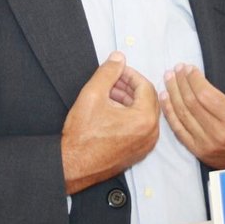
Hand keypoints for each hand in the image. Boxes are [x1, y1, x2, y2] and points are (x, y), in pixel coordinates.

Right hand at [62, 52, 159, 194]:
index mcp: (144, 119)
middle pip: (147, 100)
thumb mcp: (92, 95)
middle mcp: (150, 134)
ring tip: (107, 94)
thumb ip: (108, 72)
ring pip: (143, 114)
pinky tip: (110, 111)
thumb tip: (118, 58)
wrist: (73, 165)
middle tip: (112, 80)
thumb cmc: (82, 136)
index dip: (130, 74)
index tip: (116, 70)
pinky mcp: (138, 153)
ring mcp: (145, 146)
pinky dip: (129, 116)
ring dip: (128, 101)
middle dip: (129, 87)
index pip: (145, 86)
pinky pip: (140, 128)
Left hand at [161, 61, 224, 168]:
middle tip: (176, 69)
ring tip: (168, 78)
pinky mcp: (198, 150)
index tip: (189, 68)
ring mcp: (206, 144)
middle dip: (181, 83)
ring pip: (183, 115)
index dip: (195, 80)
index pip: (207, 96)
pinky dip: (169, 113)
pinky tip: (165, 98)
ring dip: (173, 94)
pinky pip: (178, 130)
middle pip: (192, 104)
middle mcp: (219, 133)